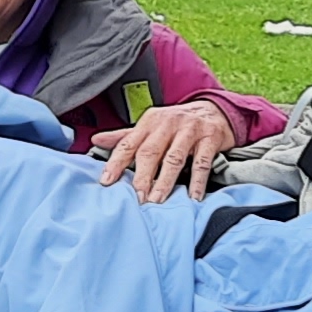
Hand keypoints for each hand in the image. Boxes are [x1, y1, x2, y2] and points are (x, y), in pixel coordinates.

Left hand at [94, 96, 241, 201]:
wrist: (215, 110)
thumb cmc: (177, 124)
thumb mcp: (151, 125)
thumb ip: (126, 136)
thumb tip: (96, 140)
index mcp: (149, 122)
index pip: (128, 143)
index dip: (116, 162)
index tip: (106, 181)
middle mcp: (167, 124)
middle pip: (150, 152)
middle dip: (141, 177)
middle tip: (136, 198)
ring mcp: (190, 130)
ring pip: (174, 158)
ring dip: (165, 182)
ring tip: (158, 201)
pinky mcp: (210, 138)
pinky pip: (202, 162)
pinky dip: (197, 181)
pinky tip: (193, 197)